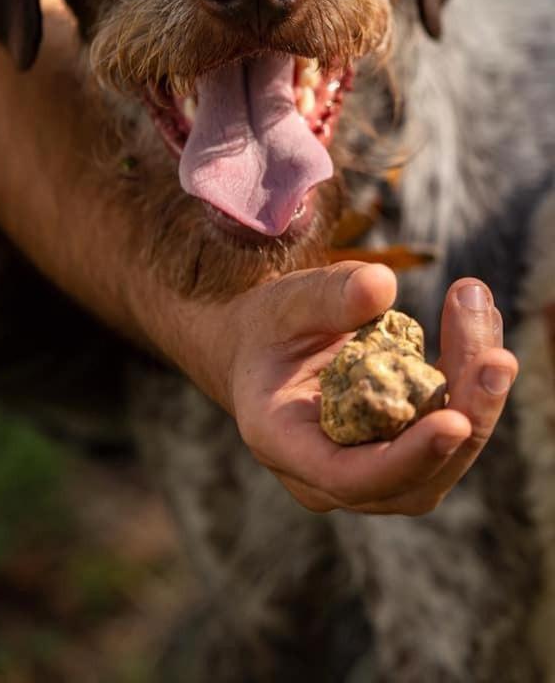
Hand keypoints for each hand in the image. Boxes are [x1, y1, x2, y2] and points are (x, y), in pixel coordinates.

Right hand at [226, 263, 514, 514]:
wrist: (266, 348)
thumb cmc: (269, 325)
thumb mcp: (287, 302)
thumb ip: (328, 295)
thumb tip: (383, 285)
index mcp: (283, 441)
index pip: (348, 477)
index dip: (407, 458)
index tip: (455, 421)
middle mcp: (325, 476)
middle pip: (413, 477)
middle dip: (465, 416)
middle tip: (496, 357)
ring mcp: (368, 474)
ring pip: (441, 460)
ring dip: (476, 395)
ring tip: (481, 313)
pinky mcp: (400, 455)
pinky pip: (447, 434)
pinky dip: (470, 383)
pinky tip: (480, 324)